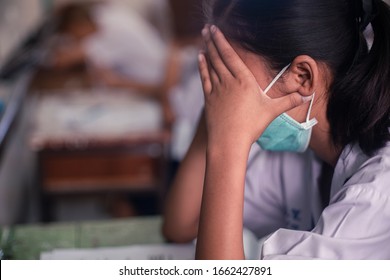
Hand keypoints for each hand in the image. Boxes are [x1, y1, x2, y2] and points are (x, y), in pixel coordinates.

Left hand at [199, 25, 305, 147]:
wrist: (229, 141)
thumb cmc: (251, 126)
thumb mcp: (272, 112)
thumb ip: (288, 102)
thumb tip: (305, 96)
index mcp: (244, 81)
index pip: (232, 56)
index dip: (223, 41)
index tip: (217, 30)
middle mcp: (228, 82)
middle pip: (219, 57)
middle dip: (213, 41)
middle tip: (207, 29)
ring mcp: (217, 90)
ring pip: (211, 65)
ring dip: (207, 51)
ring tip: (204, 39)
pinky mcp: (209, 99)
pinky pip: (205, 78)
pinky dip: (202, 67)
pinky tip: (200, 58)